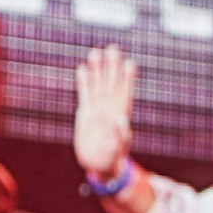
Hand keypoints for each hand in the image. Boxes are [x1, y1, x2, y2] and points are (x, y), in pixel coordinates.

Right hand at [73, 47, 135, 176]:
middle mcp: (110, 108)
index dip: (128, 78)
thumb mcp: (118, 147)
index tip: (130, 63)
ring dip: (97, 69)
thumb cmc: (113, 157)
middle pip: (112, 82)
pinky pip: (85, 94)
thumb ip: (120, 133)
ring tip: (95, 53)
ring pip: (98, 84)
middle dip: (112, 66)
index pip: (125, 91)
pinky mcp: (86, 113)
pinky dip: (84, 82)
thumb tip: (121, 120)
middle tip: (113, 48)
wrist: (99, 164)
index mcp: (121, 114)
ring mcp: (98, 108)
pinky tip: (82, 69)